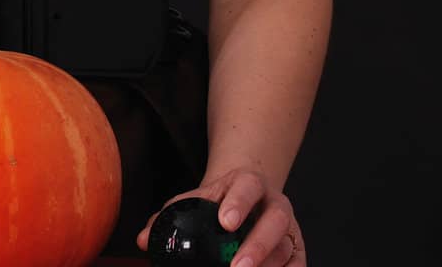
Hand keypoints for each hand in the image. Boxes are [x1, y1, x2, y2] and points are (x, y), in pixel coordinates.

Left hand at [135, 168, 303, 264]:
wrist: (250, 194)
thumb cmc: (221, 200)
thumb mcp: (198, 198)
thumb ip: (171, 216)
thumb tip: (143, 240)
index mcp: (249, 183)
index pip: (247, 186)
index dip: (239, 202)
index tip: (225, 222)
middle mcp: (275, 203)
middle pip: (274, 219)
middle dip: (257, 244)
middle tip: (237, 266)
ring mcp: (289, 228)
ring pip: (286, 246)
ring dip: (269, 264)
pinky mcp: (298, 251)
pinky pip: (296, 265)